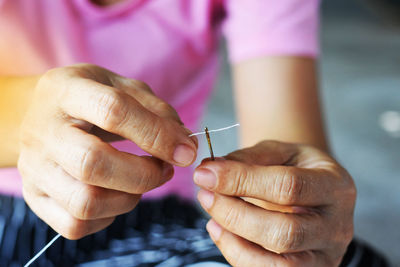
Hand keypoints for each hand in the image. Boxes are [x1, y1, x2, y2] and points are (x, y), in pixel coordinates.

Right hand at [18, 64, 196, 238]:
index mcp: (66, 91)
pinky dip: (108, 217)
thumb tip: (185, 145)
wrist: (41, 116)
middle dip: (144, 174)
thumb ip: (157, 111)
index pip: (112, 111)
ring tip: (141, 182)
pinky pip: (75, 224)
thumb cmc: (90, 102)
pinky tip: (117, 196)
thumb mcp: (122, 88)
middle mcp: (42, 131)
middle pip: (93, 164)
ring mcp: (33, 168)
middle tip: (165, 169)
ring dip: (129, 199)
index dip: (156, 134)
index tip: (186, 151)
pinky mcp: (35, 196)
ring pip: (85, 202)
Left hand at [193, 141, 355, 266]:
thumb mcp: (280, 152)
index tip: (206, 174)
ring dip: (234, 241)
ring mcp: (325, 256)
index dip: (242, 180)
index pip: (288, 187)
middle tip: (205, 195)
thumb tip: (210, 171)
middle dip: (235, 215)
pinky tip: (220, 231)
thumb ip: (248, 159)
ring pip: (278, 265)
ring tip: (211, 217)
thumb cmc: (295, 168)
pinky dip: (236, 254)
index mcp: (334, 186)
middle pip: (284, 232)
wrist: (315, 192)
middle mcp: (336, 226)